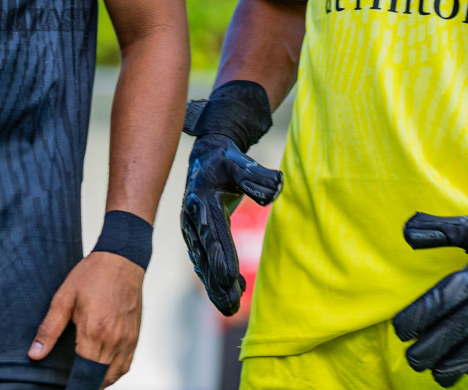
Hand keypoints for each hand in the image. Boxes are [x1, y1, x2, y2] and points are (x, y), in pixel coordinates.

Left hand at [28, 252, 144, 386]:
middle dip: (84, 383)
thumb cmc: (92, 274)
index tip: (63, 384)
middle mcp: (114, 339)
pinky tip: (102, 370)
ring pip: (115, 375)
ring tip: (84, 379)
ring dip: (99, 381)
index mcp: (94, 331)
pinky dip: (114, 373)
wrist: (121, 259)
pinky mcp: (135, 336)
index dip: (72, 383)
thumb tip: (35, 354)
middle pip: (99, 378)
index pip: (83, 373)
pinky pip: (126, 365)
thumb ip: (49, 329)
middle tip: (70, 381)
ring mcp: (127, 339)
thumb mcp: (63, 297)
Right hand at [180, 133, 281, 314]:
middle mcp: (193, 219)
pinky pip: (205, 260)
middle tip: (231, 306)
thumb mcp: (239, 163)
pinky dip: (216, 277)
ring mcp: (192, 230)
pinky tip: (234, 291)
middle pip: (206, 256)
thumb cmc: (226, 160)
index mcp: (201, 202)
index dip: (222, 258)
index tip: (231, 279)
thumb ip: (255, 176)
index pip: (214, 234)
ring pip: (203, 263)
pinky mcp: (197, 236)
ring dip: (215, 286)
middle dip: (217, 282)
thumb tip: (275, 189)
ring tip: (231, 309)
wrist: (206, 158)